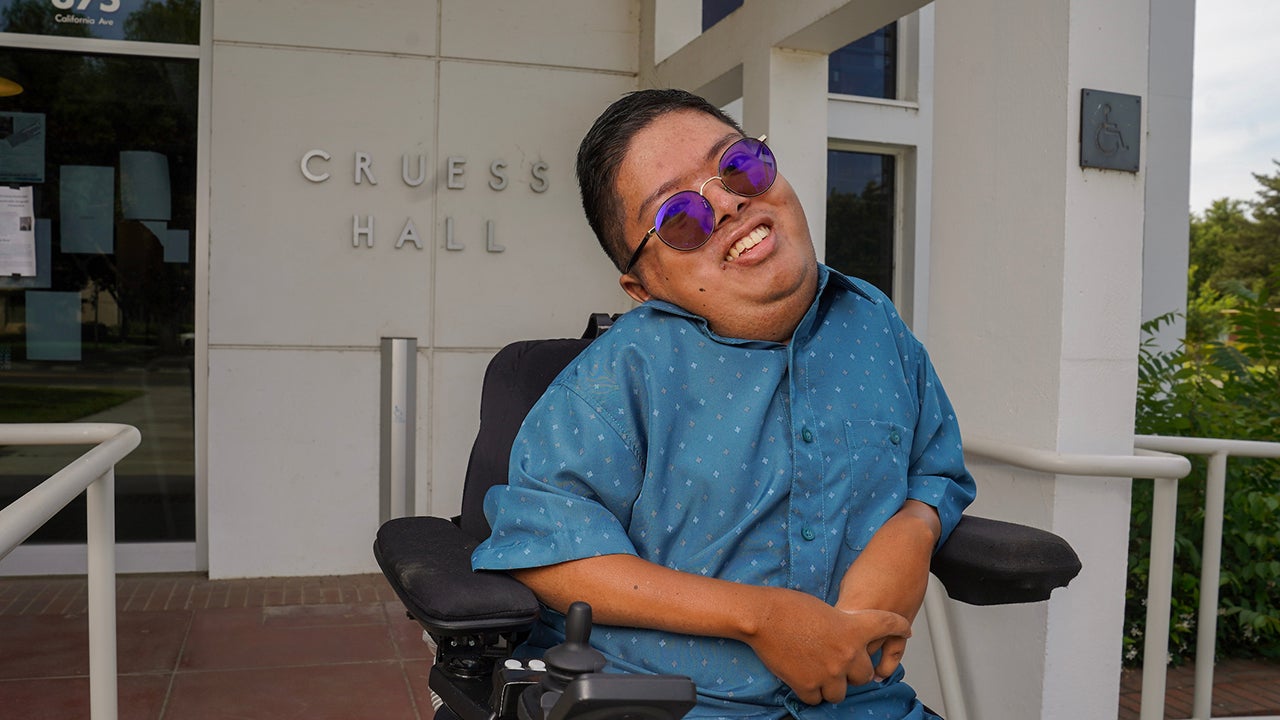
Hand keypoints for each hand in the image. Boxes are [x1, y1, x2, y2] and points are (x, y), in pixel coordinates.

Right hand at [744, 589, 910, 705]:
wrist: (763, 617)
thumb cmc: (788, 607)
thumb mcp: (826, 610)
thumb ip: (843, 627)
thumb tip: (844, 640)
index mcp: (854, 629)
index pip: (888, 626)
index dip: (900, 627)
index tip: (906, 630)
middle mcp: (847, 654)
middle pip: (865, 675)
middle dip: (853, 671)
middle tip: (839, 663)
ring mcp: (829, 673)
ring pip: (841, 692)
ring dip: (833, 685)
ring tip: (818, 672)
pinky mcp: (808, 686)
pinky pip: (817, 699)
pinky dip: (812, 692)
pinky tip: (802, 678)